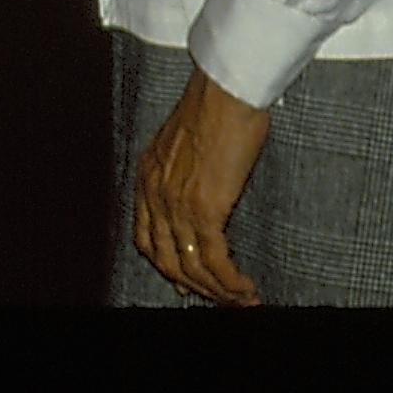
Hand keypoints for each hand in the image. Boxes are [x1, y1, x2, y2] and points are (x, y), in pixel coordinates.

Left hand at [133, 62, 269, 305]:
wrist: (226, 90)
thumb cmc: (215, 105)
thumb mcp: (183, 141)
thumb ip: (181, 171)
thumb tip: (197, 199)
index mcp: (148, 175)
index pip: (146, 238)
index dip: (167, 266)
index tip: (188, 282)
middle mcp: (155, 193)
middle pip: (166, 260)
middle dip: (195, 286)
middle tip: (221, 298)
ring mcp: (177, 203)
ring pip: (190, 268)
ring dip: (218, 292)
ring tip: (241, 302)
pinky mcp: (204, 207)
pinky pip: (213, 260)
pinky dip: (230, 283)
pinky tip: (245, 290)